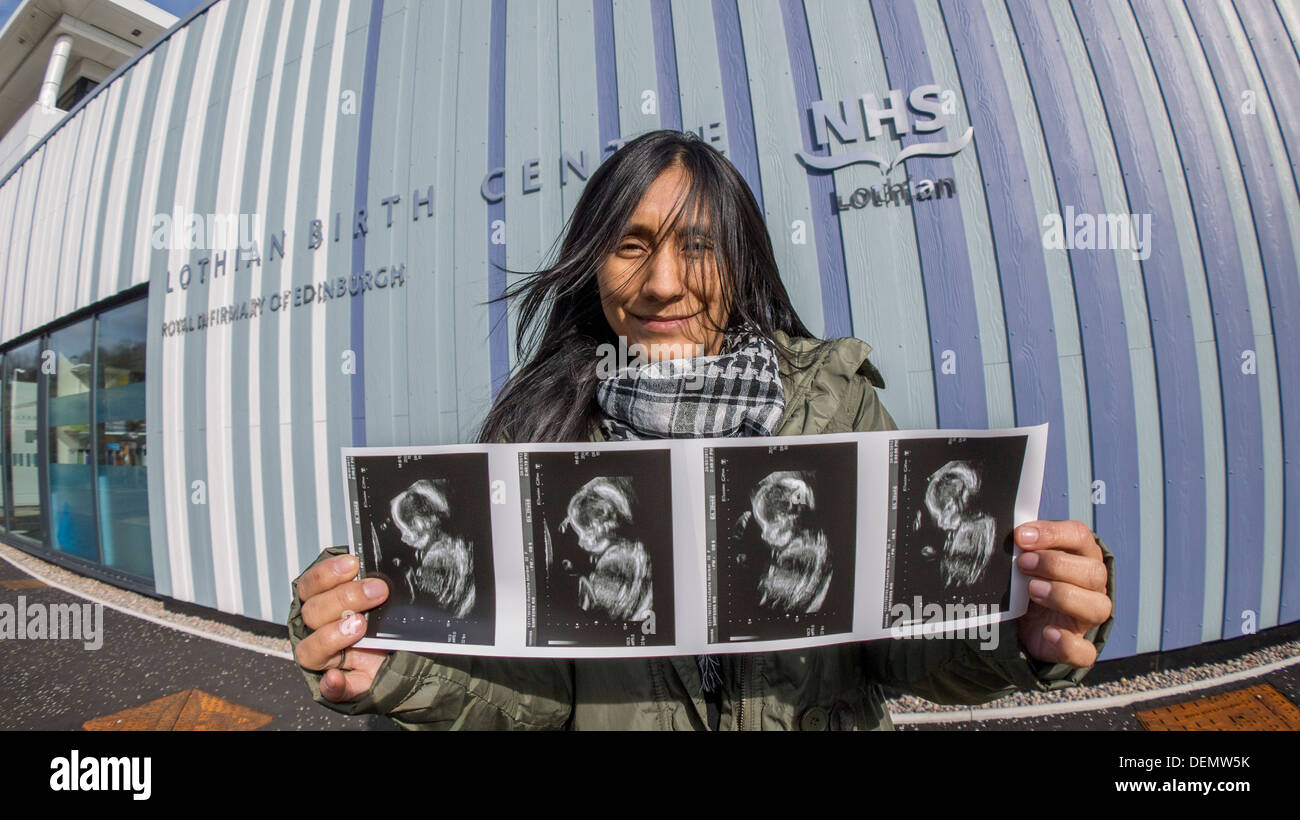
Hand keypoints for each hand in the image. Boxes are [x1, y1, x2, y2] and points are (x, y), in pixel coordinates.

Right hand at [294, 553, 390, 701]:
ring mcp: (326, 660)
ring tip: (360, 626)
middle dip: (345, 598)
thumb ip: (370, 581)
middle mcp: (315, 631)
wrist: (402, 656)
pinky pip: (330, 690)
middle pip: (314, 612)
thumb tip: (378, 568)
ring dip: (332, 636)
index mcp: (318, 604)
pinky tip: (335, 678)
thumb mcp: (376, 598)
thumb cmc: (382, 617)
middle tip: (377, 591)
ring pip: (311, 650)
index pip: (310, 585)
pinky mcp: (342, 686)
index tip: (353, 563)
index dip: (327, 573)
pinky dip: (332, 684)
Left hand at [1014, 520, 1111, 666]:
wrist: (1022, 627)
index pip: (1080, 537)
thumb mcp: (1023, 564)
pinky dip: (1068, 642)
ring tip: (1032, 590)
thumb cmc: (1026, 584)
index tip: (1022, 537)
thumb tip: (1009, 536)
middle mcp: (1090, 587)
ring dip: (1064, 596)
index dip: (1053, 534)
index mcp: (1079, 557)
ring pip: (1097, 607)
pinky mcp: (1076, 648)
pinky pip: (1085, 651)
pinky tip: (1048, 632)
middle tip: (1024, 564)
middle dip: (1056, 565)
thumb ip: (1021, 549)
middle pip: (1093, 572)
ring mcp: (1086, 619)